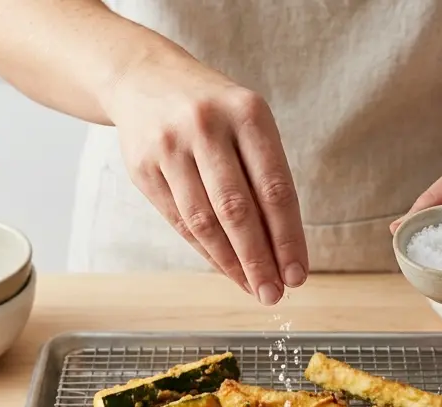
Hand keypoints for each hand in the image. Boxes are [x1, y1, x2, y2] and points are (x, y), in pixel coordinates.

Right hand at [103, 50, 307, 304]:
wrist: (143, 78)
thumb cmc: (210, 109)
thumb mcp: (245, 120)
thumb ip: (263, 173)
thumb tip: (283, 246)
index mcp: (246, 112)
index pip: (274, 187)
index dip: (287, 237)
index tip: (298, 273)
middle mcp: (207, 127)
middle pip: (237, 210)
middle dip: (259, 259)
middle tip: (275, 293)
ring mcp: (170, 148)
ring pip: (204, 221)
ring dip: (231, 262)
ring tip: (252, 288)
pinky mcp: (143, 168)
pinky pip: (178, 220)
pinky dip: (204, 250)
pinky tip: (224, 267)